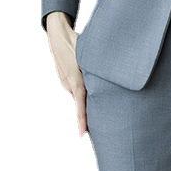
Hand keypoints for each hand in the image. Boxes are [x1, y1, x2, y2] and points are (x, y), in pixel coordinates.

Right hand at [46, 12, 87, 135]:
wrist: (59, 35)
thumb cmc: (77, 43)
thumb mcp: (89, 55)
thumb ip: (96, 68)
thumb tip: (110, 75)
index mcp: (76, 81)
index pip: (80, 104)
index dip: (81, 120)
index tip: (82, 134)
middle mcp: (70, 84)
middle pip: (81, 103)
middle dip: (88, 116)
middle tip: (99, 131)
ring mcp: (66, 82)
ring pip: (79, 96)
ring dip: (88, 103)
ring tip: (97, 114)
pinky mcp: (66, 79)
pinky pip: (76, 89)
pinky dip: (83, 94)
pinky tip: (91, 94)